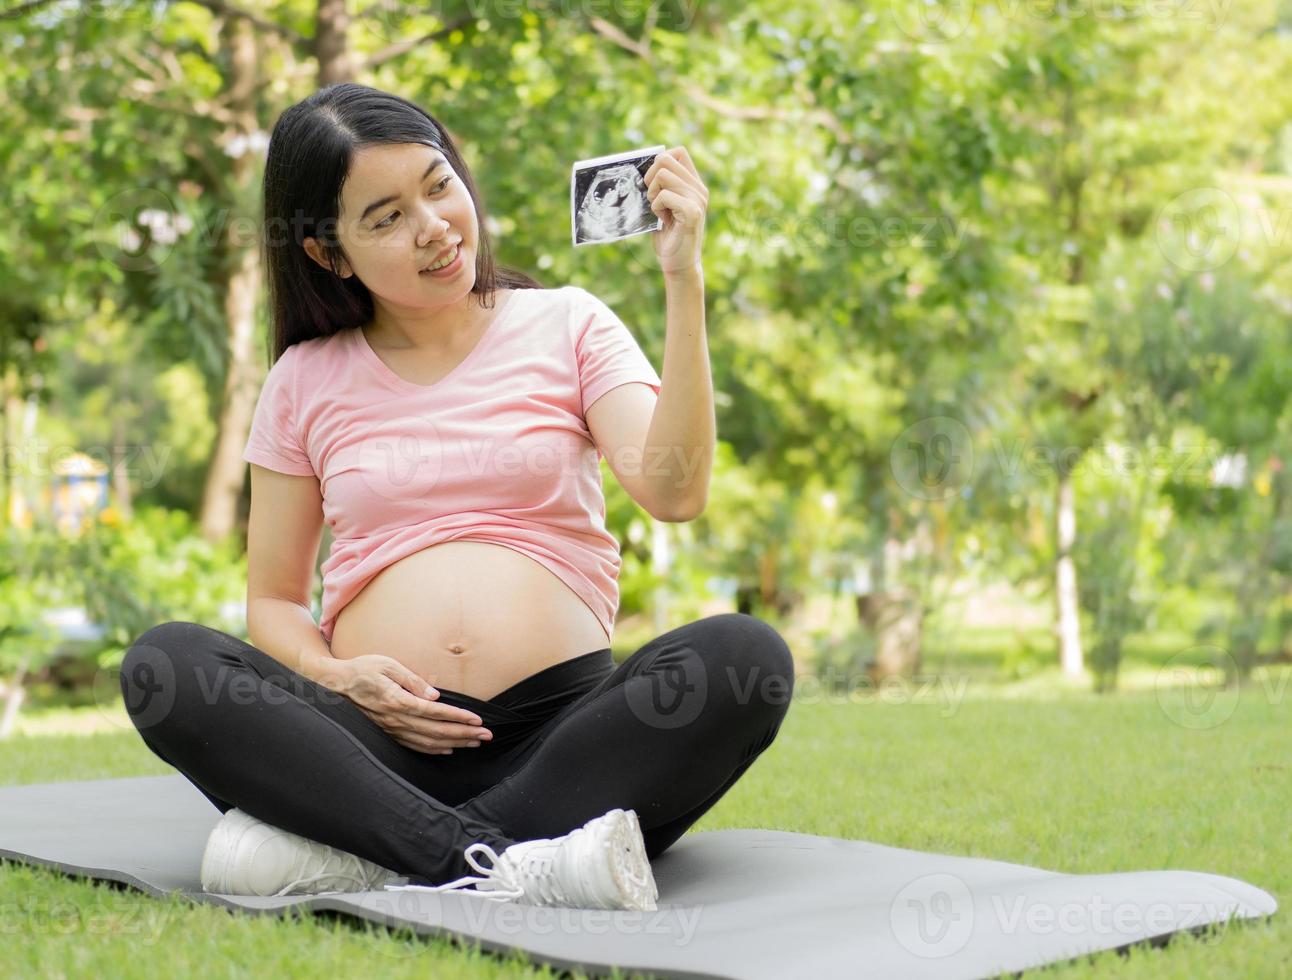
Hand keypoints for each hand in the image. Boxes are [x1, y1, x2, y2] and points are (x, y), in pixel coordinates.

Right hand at [327, 655, 491, 754]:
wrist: (335, 685)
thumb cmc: (363, 669)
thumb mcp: (388, 665)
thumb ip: (413, 680)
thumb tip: (435, 695)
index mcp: (398, 701)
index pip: (436, 713)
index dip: (458, 718)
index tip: (477, 720)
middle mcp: (396, 720)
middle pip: (437, 732)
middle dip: (464, 734)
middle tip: (486, 736)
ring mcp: (392, 730)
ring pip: (428, 742)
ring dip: (454, 744)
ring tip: (474, 743)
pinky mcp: (388, 734)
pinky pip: (415, 746)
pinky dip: (434, 750)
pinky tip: (449, 749)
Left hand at [644, 146, 706, 275]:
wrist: (678, 265)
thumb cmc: (668, 236)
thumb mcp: (663, 206)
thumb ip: (660, 186)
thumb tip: (643, 166)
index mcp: (694, 185)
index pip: (678, 152)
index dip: (659, 161)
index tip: (654, 182)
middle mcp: (699, 189)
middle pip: (666, 159)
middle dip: (650, 177)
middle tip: (653, 199)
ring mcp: (698, 200)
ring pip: (663, 175)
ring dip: (652, 194)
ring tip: (659, 211)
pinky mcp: (692, 212)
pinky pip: (664, 195)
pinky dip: (656, 208)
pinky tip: (663, 220)